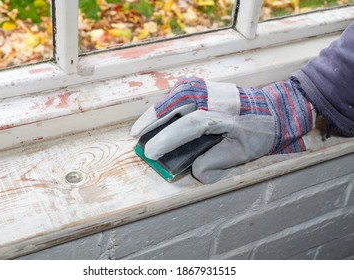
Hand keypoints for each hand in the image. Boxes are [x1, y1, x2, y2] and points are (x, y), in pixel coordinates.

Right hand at [131, 76, 315, 183]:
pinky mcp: (205, 85)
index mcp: (220, 116)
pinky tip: (160, 112)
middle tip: (135, 134)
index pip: (187, 127)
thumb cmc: (258, 132)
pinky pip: (179, 91)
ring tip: (142, 124)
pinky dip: (166, 102)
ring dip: (156, 110)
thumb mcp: (242, 153)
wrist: (273, 109)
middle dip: (151, 120)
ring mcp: (207, 88)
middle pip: (174, 105)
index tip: (150, 153)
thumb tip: (195, 171)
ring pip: (173, 95)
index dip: (165, 139)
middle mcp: (210, 98)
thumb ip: (218, 162)